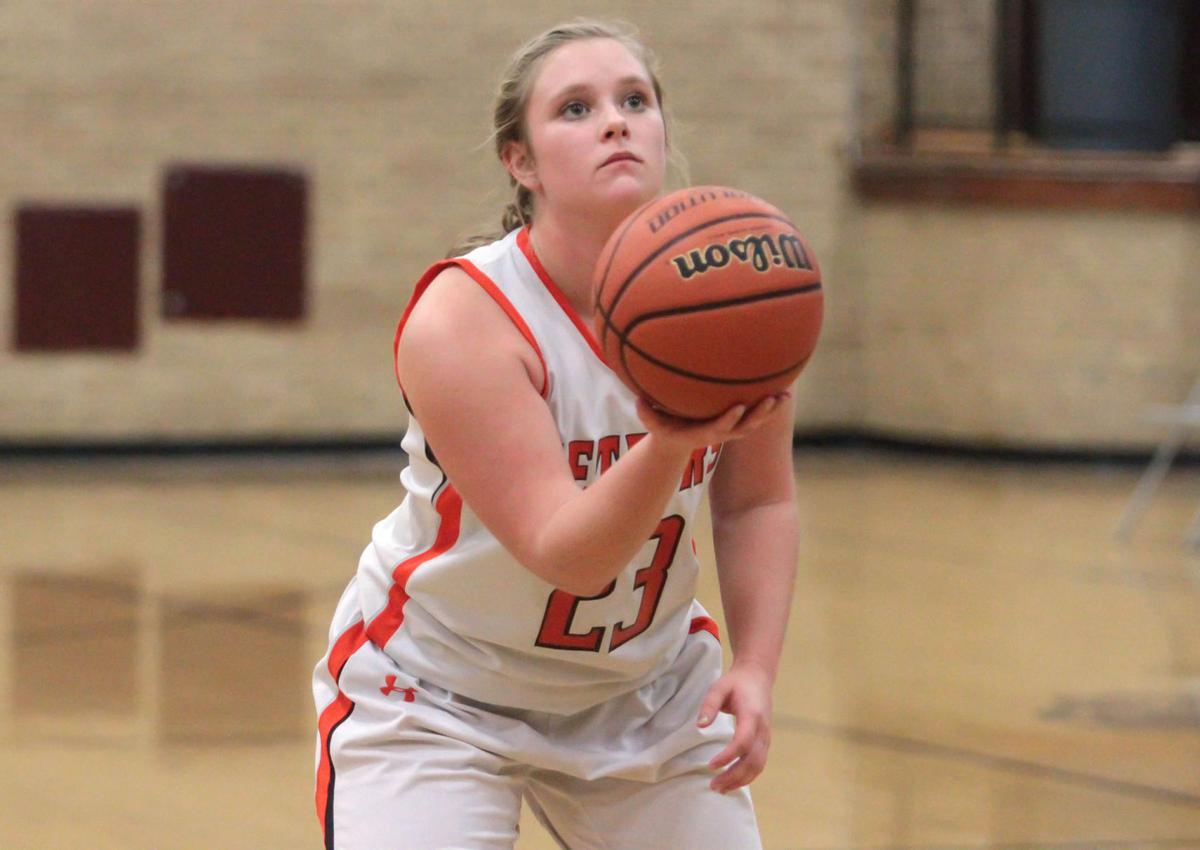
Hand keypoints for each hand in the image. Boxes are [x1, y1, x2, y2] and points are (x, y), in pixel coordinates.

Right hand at [636, 392, 789, 453]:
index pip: (718, 428)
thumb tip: (637, 399)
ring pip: (754, 422)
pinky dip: (768, 405)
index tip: (739, 407)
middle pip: (744, 426)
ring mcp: (730, 429)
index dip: (729, 419)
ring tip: (784, 396)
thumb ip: (646, 413)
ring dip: (769, 411)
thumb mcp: (652, 423)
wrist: (676, 443)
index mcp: (703, 433)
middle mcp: (720, 433)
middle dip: (758, 415)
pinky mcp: (735, 423)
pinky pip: (755, 414)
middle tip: (770, 400)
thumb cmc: (663, 429)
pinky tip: (782, 390)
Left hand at [696, 663, 773, 793]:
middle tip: (713, 786)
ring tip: (720, 788)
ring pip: (758, 766)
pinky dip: (747, 776)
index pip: (743, 741)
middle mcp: (762, 729)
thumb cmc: (736, 683)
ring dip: (741, 780)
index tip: (711, 765)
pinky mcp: (765, 741)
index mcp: (752, 715)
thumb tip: (700, 726)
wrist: (758, 677)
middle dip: (733, 776)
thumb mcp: (719, 687)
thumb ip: (709, 705)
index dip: (728, 756)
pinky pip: (759, 764)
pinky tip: (732, 782)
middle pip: (752, 760)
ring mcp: (766, 736)